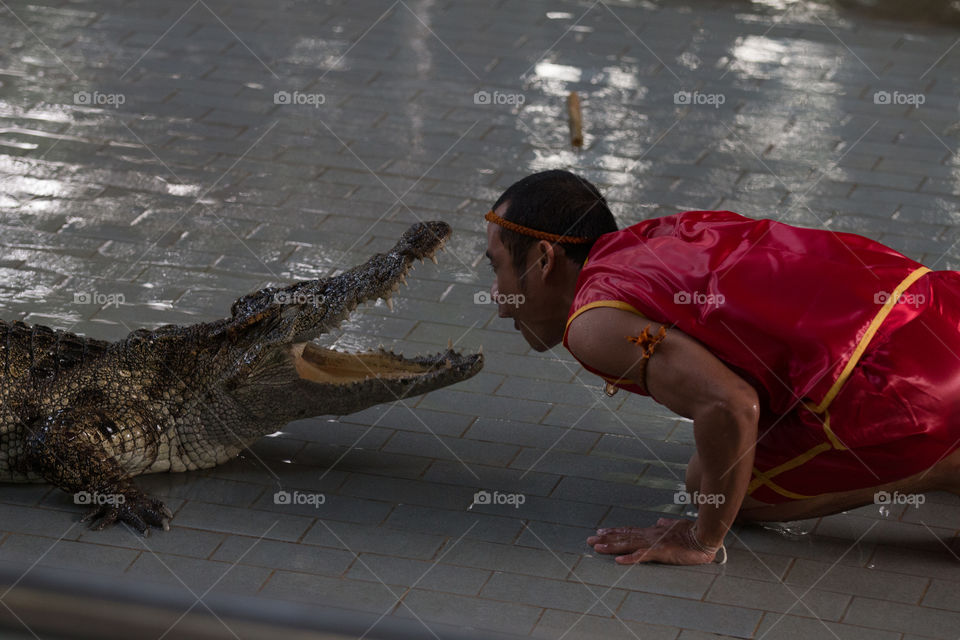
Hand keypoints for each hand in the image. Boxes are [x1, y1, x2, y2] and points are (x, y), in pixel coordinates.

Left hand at [586, 517, 718, 564]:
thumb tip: (659, 522)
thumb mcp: (676, 527)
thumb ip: (666, 525)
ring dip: (612, 546)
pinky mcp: (661, 552)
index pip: (628, 531)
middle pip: (623, 536)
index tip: (599, 532)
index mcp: (652, 532)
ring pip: (628, 544)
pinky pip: (642, 556)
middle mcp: (649, 535)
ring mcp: (654, 543)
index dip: (613, 531)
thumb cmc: (692, 532)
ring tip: (597, 548)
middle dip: (605, 539)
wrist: (705, 536)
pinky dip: (629, 558)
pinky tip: (618, 561)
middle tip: (588, 540)